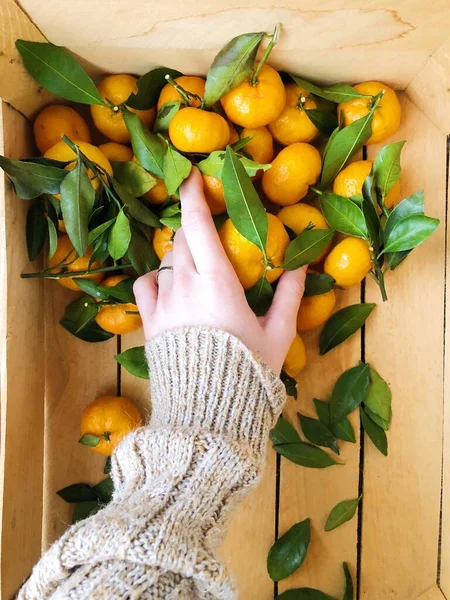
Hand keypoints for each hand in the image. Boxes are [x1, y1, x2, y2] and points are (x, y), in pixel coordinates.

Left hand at [134, 167, 305, 374]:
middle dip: (194, 228)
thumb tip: (301, 267)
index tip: (193, 175)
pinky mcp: (149, 322)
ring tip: (197, 268)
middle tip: (208, 230)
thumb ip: (289, 297)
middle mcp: (185, 284)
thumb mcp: (277, 335)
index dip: (193, 196)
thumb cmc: (247, 372)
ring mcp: (163, 303)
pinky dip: (156, 277)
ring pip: (166, 262)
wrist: (207, 412)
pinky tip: (168, 284)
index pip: (199, 226)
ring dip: (181, 256)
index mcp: (218, 282)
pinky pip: (145, 285)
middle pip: (182, 239)